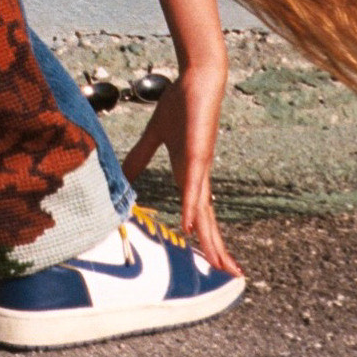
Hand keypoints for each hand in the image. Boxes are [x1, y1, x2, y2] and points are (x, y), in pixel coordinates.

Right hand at [120, 63, 240, 275]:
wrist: (197, 80)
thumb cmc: (181, 104)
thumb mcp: (155, 135)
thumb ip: (140, 156)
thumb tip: (125, 174)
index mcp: (190, 174)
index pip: (200, 213)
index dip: (206, 236)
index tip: (214, 261)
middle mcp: (199, 176)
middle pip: (209, 220)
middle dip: (218, 248)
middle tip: (231, 276)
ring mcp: (200, 167)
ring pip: (206, 211)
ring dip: (212, 240)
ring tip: (222, 266)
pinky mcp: (198, 154)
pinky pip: (193, 187)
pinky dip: (192, 209)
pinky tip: (192, 228)